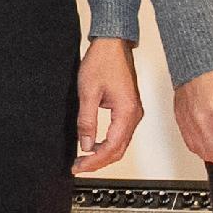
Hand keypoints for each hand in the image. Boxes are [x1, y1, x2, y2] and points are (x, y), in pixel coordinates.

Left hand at [73, 37, 140, 172]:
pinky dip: (108, 144)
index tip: (79, 167)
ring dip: (103, 154)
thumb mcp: (87, 92)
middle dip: (98, 162)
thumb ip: (86, 121)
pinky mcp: (129, 110)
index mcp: (126, 112)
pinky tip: (94, 146)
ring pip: (120, 144)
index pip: (111, 147)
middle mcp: (134, 115)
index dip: (94, 161)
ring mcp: (133, 113)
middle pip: (119, 150)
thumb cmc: (102, 62)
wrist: (112, 45)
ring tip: (83, 159)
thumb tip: (86, 145)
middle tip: (79, 167)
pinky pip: (120, 134)